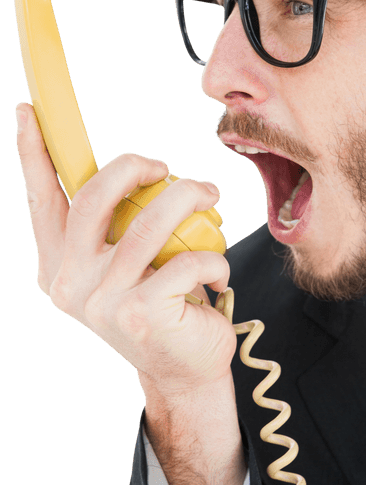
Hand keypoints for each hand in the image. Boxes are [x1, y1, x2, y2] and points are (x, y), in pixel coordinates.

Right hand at [16, 102, 236, 396]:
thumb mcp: (128, 266)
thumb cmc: (162, 310)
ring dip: (187, 197)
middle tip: (163, 166)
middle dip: (133, 167)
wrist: (185, 373)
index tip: (30, 111)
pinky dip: (213, 258)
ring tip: (208, 196)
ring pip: (148, 222)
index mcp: (58, 267)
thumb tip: (133, 172)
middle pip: (93, 198)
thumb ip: (116, 227)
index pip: (42, 200)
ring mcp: (101, 300)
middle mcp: (69, 283)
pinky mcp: (139, 312)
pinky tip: (216, 273)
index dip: (34, 153)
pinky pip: (185, 260)